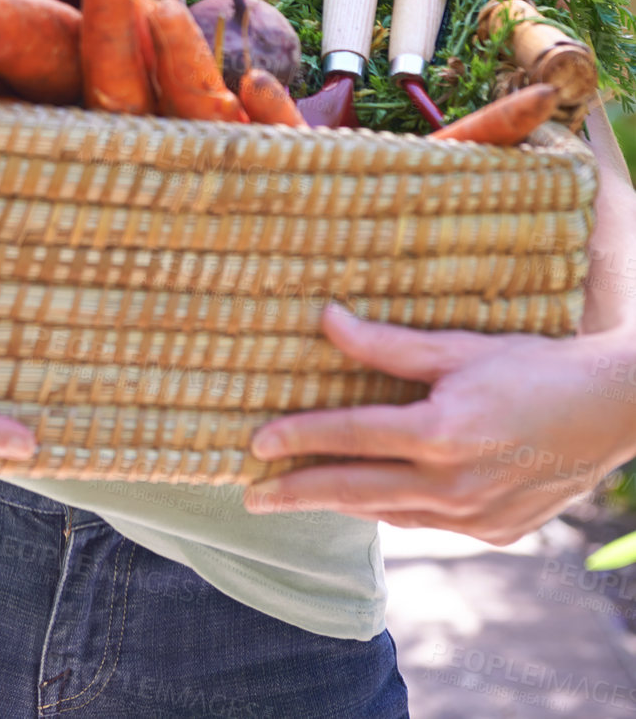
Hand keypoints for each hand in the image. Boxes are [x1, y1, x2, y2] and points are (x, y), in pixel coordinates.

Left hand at [243, 303, 635, 544]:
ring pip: (388, 513)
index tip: (255, 444)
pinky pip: (427, 523)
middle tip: (252, 497)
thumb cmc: (532, 366)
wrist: (609, 412)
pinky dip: (392, 511)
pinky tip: (370, 498)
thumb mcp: (458, 347)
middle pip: (355, 489)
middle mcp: (452, 485)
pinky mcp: (494, 532)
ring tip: (299, 496)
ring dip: (341, 505)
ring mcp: (474, 517)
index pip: (349, 437)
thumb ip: (387, 344)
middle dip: (299, 493)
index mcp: (439, 434)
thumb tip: (325, 320)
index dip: (297, 439)